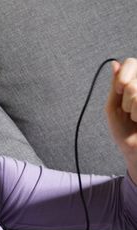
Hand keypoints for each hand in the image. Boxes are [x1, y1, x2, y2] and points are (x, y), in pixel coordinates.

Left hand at [105, 57, 136, 181]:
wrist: (134, 149)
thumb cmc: (123, 128)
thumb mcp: (113, 105)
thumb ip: (115, 85)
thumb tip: (114, 63)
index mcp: (136, 82)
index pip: (131, 62)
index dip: (122, 76)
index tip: (118, 90)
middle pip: (131, 80)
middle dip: (125, 99)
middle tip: (129, 110)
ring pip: (135, 91)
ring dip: (131, 108)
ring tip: (136, 117)